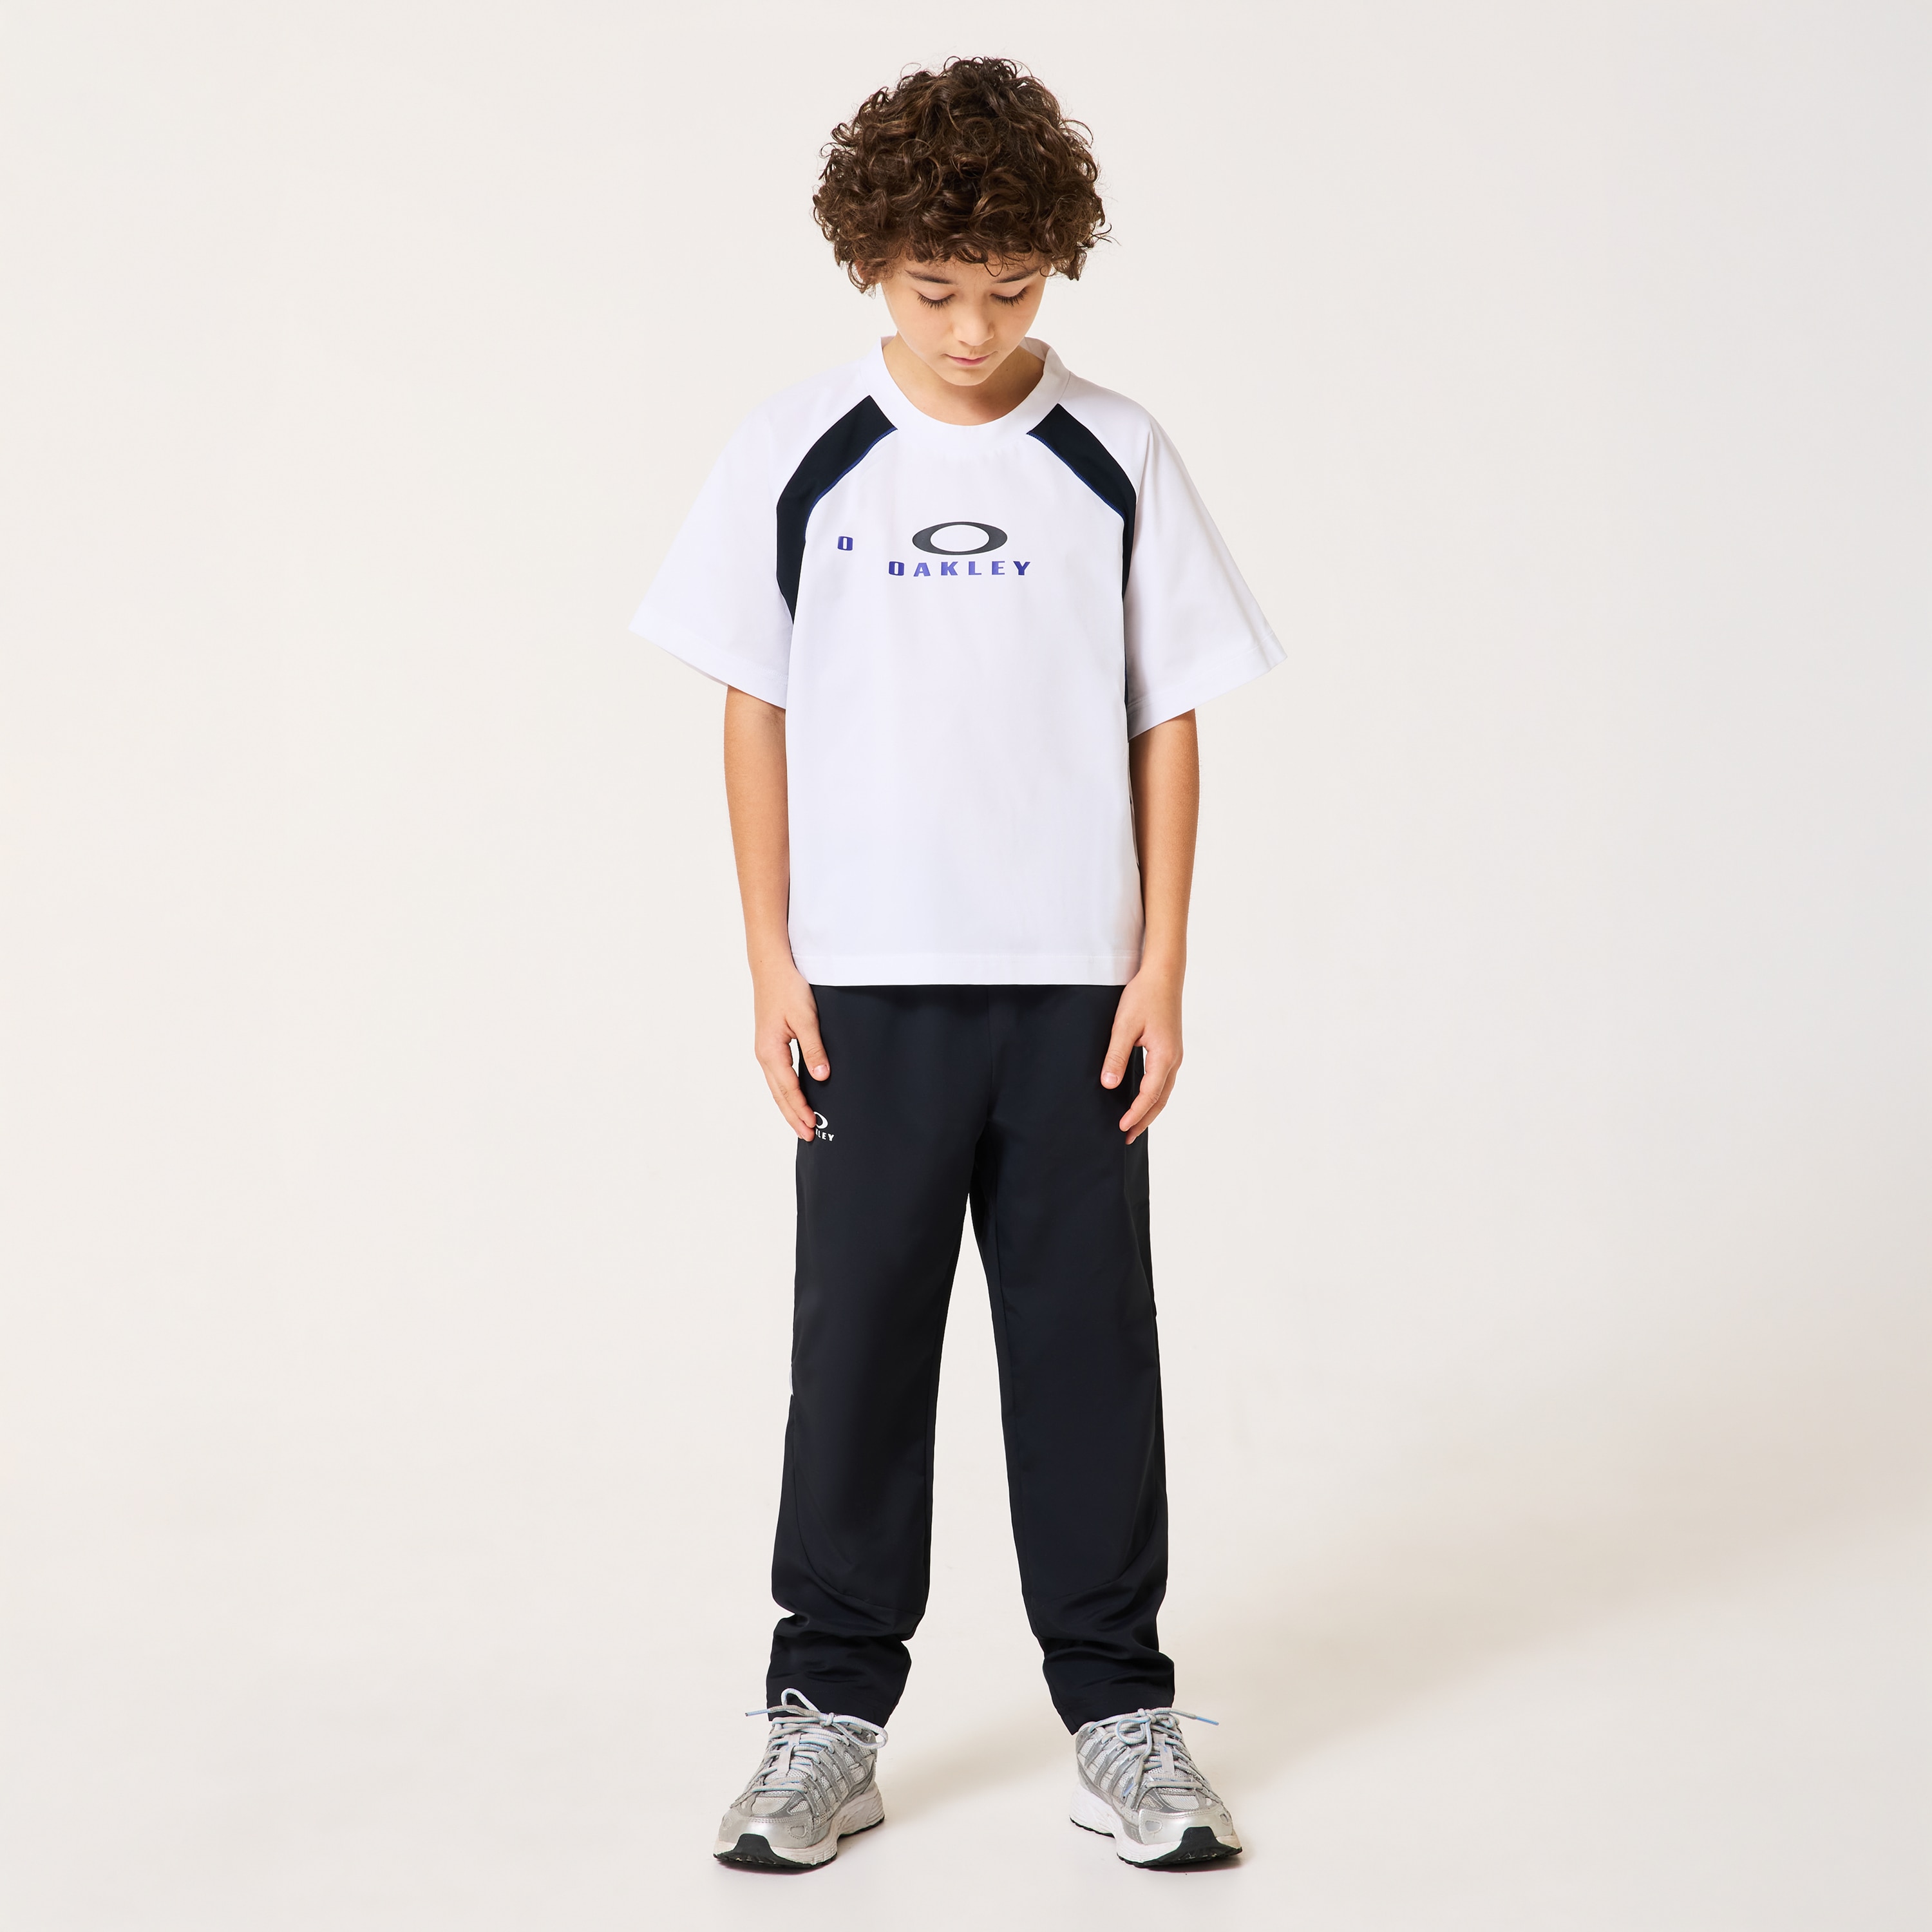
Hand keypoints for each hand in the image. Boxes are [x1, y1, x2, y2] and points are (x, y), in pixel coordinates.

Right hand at [752, 960, 828, 1140]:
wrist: (772, 967)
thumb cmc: (788, 988)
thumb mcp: (806, 1017)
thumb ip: (814, 1048)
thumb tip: (821, 1076)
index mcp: (770, 1051)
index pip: (788, 1089)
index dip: (801, 1110)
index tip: (813, 1127)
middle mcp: (764, 1054)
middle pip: (779, 1094)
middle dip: (793, 1116)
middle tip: (809, 1136)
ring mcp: (765, 1050)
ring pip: (777, 1087)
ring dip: (789, 1106)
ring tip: (802, 1123)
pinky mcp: (771, 1044)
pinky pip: (778, 1075)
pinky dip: (787, 1091)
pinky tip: (796, 1096)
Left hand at [1101, 966, 1182, 1143]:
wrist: (1163, 974)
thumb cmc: (1144, 996)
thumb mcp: (1124, 1026)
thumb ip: (1116, 1056)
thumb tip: (1109, 1085)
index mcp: (1164, 1056)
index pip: (1149, 1095)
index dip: (1135, 1114)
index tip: (1121, 1128)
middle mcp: (1174, 1059)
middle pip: (1161, 1099)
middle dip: (1144, 1119)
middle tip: (1127, 1137)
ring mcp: (1175, 1053)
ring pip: (1164, 1091)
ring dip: (1150, 1109)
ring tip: (1134, 1123)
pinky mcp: (1171, 1048)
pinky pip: (1164, 1079)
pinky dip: (1154, 1094)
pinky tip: (1142, 1097)